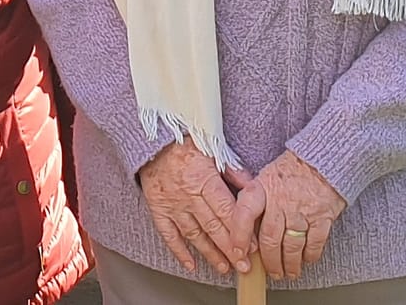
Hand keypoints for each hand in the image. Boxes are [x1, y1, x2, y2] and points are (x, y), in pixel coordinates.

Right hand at [136, 140, 254, 275]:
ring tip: (223, 268)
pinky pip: (169, 234)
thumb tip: (253, 188)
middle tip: (243, 266)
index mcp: (204, 179)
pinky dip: (179, 251)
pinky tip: (191, 264)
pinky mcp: (157, 208)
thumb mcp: (212, 149)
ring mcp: (172, 204)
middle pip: (213, 227)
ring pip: (194, 235)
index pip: (226, 211)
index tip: (251, 248)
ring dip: (210, 254)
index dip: (240, 232)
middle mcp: (188, 195)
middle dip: (229, 249)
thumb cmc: (184, 143)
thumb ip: (233, 170)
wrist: (152, 138)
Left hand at [234, 151, 344, 281]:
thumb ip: (252, 195)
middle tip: (270, 271)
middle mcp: (281, 201)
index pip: (244, 213)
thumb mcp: (266, 175)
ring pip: (291, 246)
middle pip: (270, 239)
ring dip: (289, 264)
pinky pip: (314, 244)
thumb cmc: (292, 168)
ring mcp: (302, 211)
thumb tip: (236, 214)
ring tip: (288, 272)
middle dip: (269, 261)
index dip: (238, 235)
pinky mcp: (323, 218)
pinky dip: (309, 256)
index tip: (237, 252)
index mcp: (262, 188)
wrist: (325, 158)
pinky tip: (306, 260)